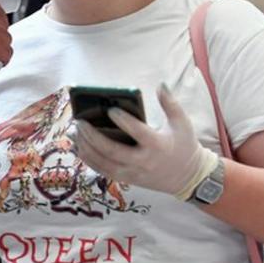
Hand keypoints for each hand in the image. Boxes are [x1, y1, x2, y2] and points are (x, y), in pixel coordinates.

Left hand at [71, 84, 217, 200]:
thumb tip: (161, 84)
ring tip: (74, 132)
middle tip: (79, 121)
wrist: (189, 178)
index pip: (138, 132)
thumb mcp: (182, 123)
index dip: (123, 121)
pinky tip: (77, 147)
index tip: (110, 109)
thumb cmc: (185, 146)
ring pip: (104, 163)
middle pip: (113, 151)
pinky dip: (89, 160)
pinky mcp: (127, 179)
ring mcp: (134, 172)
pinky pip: (103, 171)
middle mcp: (143, 161)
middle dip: (93, 136)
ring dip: (86, 148)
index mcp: (158, 145)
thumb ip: (170, 103)